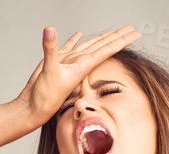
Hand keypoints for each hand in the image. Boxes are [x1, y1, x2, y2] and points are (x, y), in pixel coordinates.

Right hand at [15, 25, 139, 128]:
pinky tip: (79, 33)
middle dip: (118, 36)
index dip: (121, 40)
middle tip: (132, 28)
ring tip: (114, 31)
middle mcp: (79, 62)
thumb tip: (49, 29)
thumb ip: (51, 49)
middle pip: (103, 45)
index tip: (136, 33)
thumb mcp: (49, 71)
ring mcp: (68, 62)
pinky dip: (74, 39)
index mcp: (83, 65)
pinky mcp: (56, 62)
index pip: (107, 49)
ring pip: (89, 45)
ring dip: (101, 37)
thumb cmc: (44, 97)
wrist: (32, 109)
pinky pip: (69, 47)